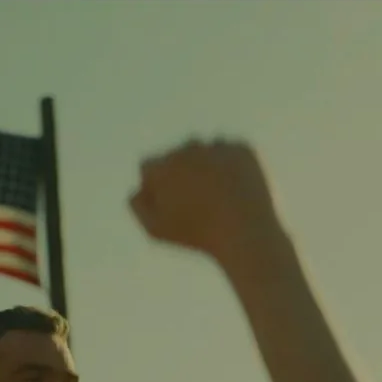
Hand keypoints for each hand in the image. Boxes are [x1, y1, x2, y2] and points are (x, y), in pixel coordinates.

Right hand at [130, 139, 283, 265]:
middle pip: (177, 155)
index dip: (155, 186)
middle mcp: (186, 148)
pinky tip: (233, 190)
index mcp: (161, 166)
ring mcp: (215, 146)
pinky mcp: (241, 148)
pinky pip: (230, 153)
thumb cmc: (196, 235)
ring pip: (204, 151)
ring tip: (216, 196)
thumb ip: (137, 206)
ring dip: (206, 166)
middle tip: (196, 201)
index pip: (148, 167)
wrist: (244, 232)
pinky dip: (231, 167)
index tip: (169, 204)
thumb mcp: (155, 230)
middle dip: (181, 172)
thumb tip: (139, 187)